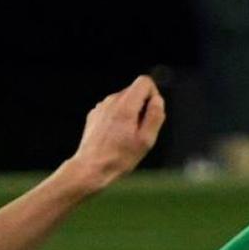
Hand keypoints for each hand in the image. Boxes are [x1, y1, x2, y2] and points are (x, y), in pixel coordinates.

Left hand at [67, 76, 164, 192]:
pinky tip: (114, 138)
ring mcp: (100, 107)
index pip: (144, 81)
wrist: (91, 168)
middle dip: (141, 107)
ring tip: (125, 137)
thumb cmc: (119, 158)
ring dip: (129, 114)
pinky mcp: (94, 115)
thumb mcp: (146, 140)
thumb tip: (157, 100)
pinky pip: (112, 110)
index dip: (153, 95)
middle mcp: (111, 101)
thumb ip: (155, 115)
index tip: (151, 114)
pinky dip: (117, 119)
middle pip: (134, 91)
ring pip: (123, 101)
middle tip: (139, 131)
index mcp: (125, 105)